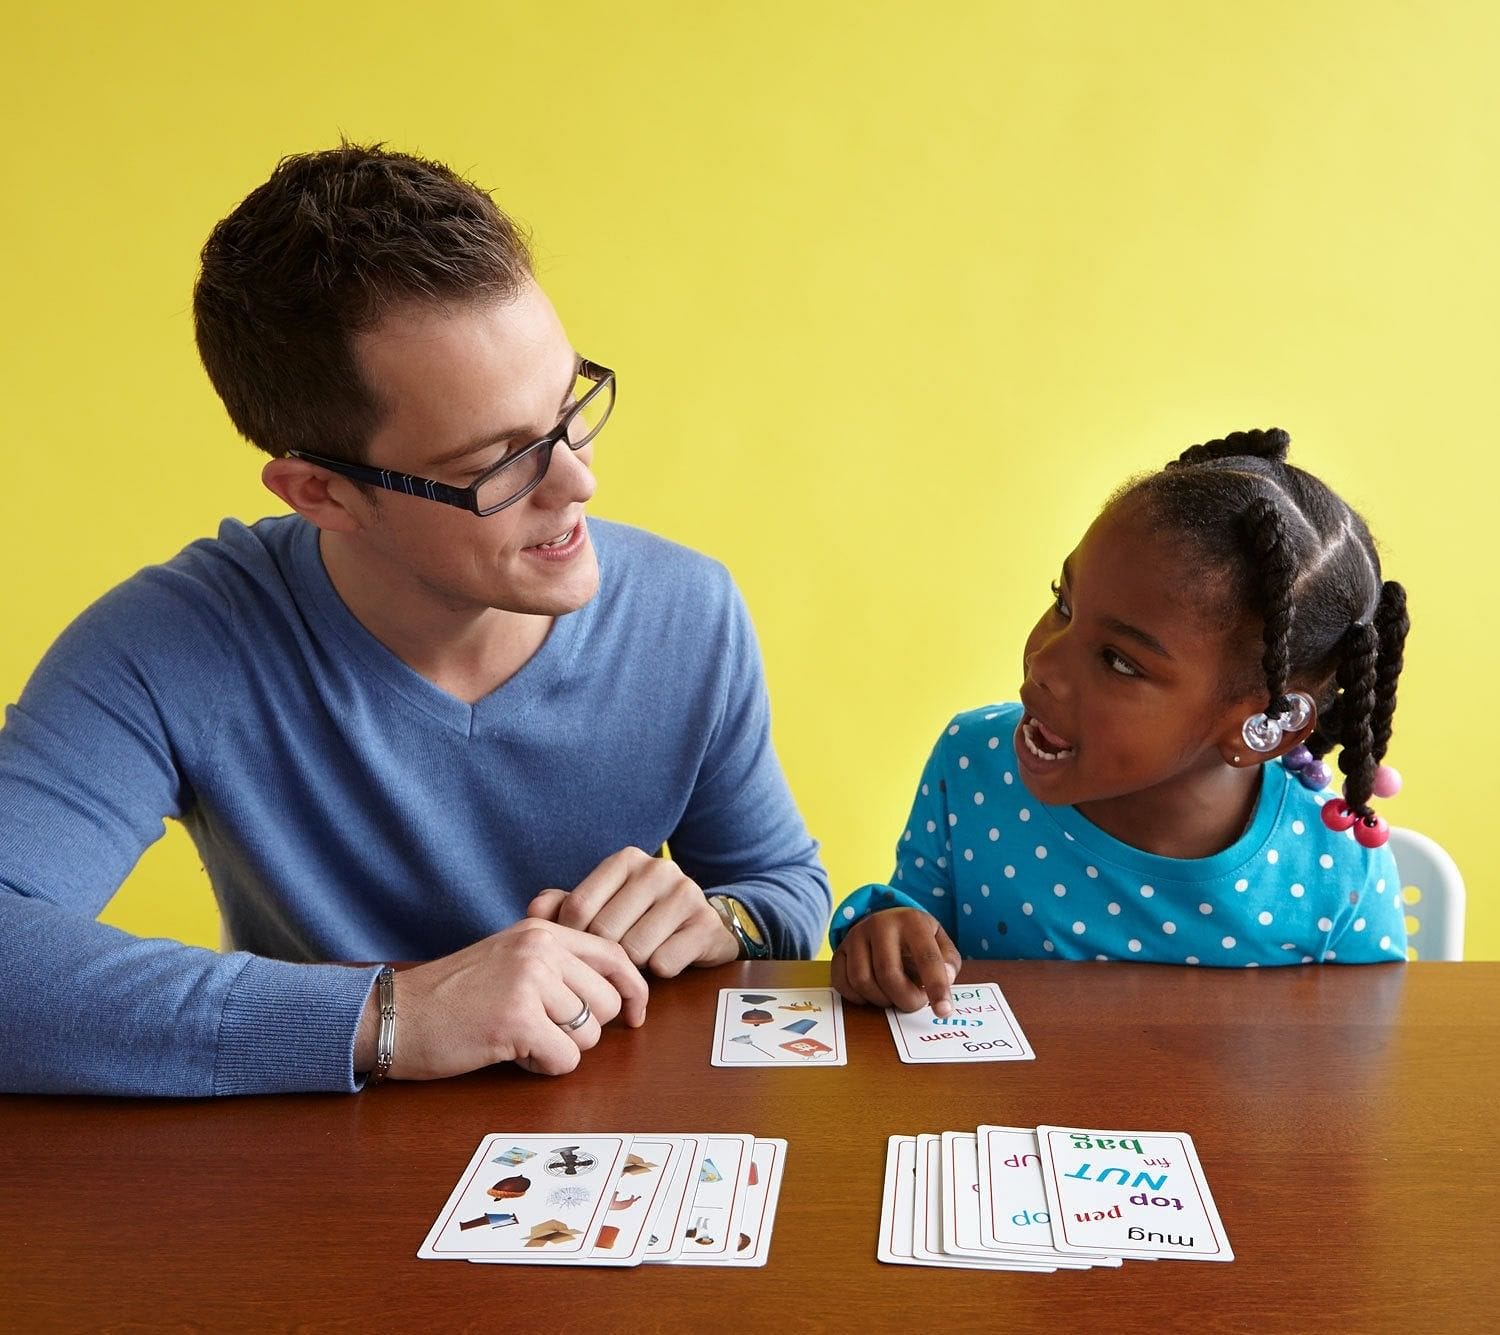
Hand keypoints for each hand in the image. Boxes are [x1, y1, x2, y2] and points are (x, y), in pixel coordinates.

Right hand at [354, 919, 648, 1080]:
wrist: (396, 1015)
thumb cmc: (451, 995)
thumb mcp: (509, 958)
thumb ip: (557, 963)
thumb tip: (616, 987)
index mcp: (543, 930)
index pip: (615, 955)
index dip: (634, 990)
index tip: (636, 1015)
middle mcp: (541, 949)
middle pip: (606, 1003)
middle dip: (583, 1029)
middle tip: (541, 1030)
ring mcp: (530, 982)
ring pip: (588, 1035)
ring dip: (559, 1049)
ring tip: (520, 1038)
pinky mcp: (517, 1020)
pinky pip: (565, 1059)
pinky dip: (542, 1066)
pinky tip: (511, 1052)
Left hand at [526, 846, 740, 976]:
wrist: (699, 924)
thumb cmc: (640, 917)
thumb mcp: (601, 907)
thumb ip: (562, 906)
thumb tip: (533, 910)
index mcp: (626, 860)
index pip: (578, 907)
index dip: (573, 938)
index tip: (582, 948)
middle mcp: (658, 869)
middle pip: (606, 932)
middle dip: (605, 954)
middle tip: (613, 958)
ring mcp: (686, 894)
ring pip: (635, 950)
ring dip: (634, 964)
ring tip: (641, 954)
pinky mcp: (705, 925)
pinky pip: (664, 964)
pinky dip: (659, 970)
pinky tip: (665, 957)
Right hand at [831, 907, 960, 1016]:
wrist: (886, 920)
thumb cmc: (917, 938)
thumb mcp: (940, 943)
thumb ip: (949, 962)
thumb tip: (945, 978)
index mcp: (912, 921)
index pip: (926, 957)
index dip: (937, 986)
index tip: (944, 1010)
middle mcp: (880, 923)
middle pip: (888, 974)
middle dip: (905, 999)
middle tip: (914, 1002)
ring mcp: (856, 935)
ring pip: (862, 981)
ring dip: (881, 1000)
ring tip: (893, 995)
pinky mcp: (839, 949)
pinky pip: (842, 983)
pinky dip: (858, 998)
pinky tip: (872, 994)